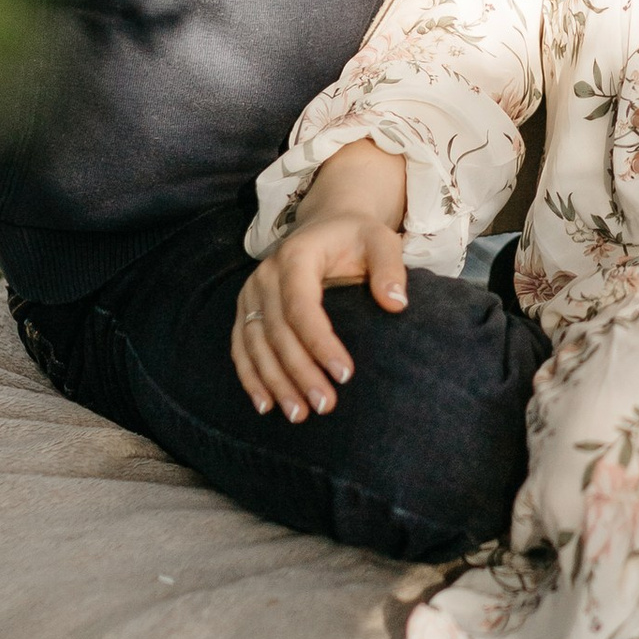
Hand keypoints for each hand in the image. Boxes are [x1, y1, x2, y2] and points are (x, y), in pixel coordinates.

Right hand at [233, 141, 410, 422]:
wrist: (327, 223)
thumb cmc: (357, 236)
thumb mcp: (380, 240)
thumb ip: (390, 268)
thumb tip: (396, 304)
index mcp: (296, 257)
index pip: (302, 306)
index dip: (320, 343)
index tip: (345, 375)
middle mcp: (266, 275)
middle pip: (278, 332)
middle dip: (300, 372)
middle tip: (325, 405)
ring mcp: (251, 293)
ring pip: (256, 344)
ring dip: (275, 382)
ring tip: (298, 414)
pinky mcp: (246, 309)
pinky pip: (241, 347)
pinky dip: (251, 377)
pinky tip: (266, 405)